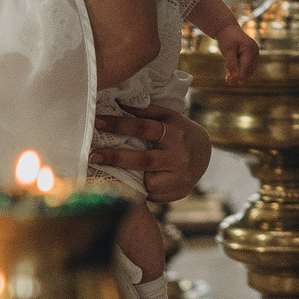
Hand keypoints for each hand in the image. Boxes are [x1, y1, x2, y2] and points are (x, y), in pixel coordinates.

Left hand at [90, 102, 211, 203]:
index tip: (97, 122)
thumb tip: (118, 104)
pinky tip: (143, 181)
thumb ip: (146, 112)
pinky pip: (153, 194)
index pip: (144, 128)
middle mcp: (179, 156)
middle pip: (143, 160)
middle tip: (92, 156)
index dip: (119, 125)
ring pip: (147, 182)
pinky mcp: (179, 192)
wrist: (206, 154)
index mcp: (175, 133)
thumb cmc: (178, 132)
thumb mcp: (168, 117)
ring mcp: (181, 176)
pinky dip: (144, 188)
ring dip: (133, 177)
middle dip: (115, 158)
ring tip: (124, 172)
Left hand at [215, 18, 258, 82]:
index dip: (238, 76)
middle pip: (249, 70)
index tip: (230, 82)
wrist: (227, 29)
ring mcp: (255, 53)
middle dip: (238, 76)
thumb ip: (232, 64)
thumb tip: (235, 78)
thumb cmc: (227, 38)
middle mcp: (255, 52)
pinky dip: (240, 69)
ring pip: (249, 69)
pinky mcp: (252, 55)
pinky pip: (248, 66)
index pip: (245, 67)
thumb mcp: (227, 51)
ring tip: (228, 75)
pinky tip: (231, 67)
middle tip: (227, 81)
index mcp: (250, 49)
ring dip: (239, 73)